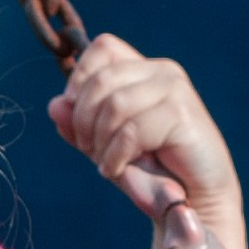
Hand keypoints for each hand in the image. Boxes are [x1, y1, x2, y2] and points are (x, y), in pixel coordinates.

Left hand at [48, 34, 248, 248]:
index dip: (79, 79)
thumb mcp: (104, 145)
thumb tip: (55, 105)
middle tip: (88, 149)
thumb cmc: (150, 171)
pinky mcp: (182, 115)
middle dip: (84, 119)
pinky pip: (132, 131)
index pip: (102, 48)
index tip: (76, 116)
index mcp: (144, 70)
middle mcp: (162, 71)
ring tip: (107, 163)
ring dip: (100, 141)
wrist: (194, 201)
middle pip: (101, 79)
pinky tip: (118, 171)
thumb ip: (78, 124)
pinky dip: (116, 157)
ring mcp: (175, 90)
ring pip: (115, 104)